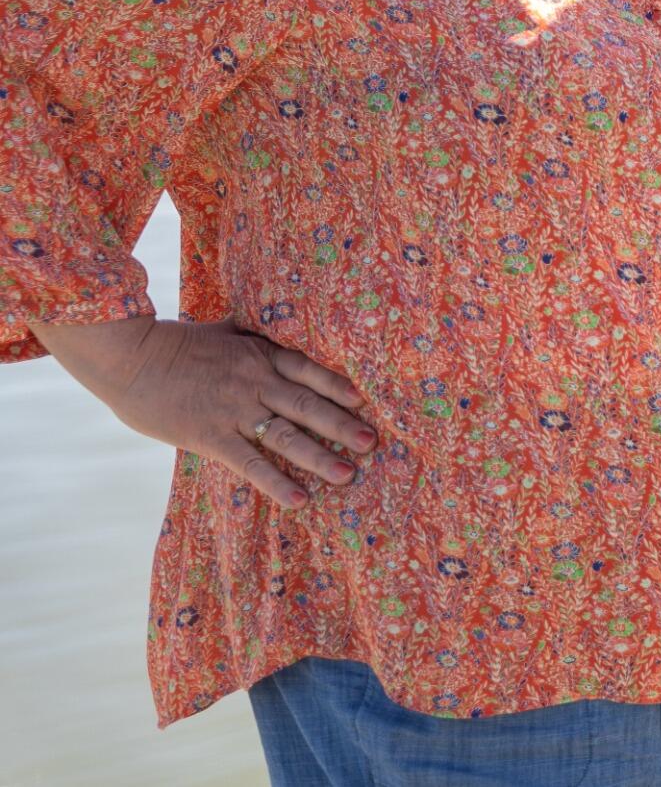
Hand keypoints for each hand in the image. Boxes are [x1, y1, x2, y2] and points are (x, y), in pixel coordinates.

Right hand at [32, 315, 376, 508]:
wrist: (129, 357)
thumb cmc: (172, 343)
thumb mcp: (221, 331)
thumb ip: (247, 333)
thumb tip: (264, 321)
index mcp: (259, 355)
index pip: (310, 370)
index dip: (340, 385)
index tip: (367, 400)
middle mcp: (255, 382)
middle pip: (308, 404)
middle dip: (342, 424)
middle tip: (373, 442)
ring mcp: (235, 410)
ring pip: (287, 435)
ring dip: (320, 456)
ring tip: (347, 475)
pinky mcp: (210, 435)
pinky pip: (249, 462)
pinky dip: (276, 481)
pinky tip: (298, 499)